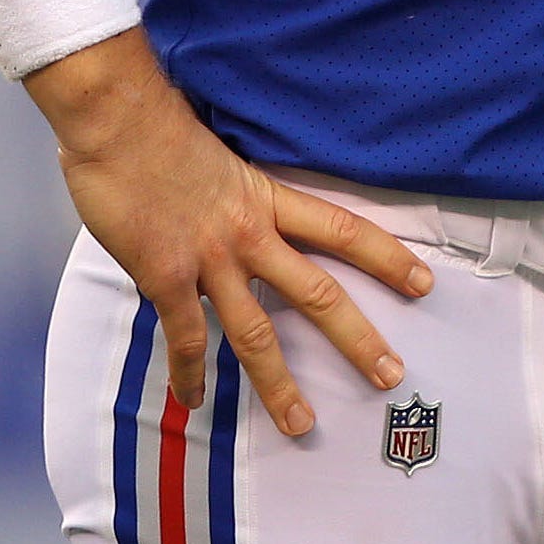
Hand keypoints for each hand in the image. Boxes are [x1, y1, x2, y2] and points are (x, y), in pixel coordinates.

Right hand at [29, 35, 432, 435]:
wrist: (119, 120)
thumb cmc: (162, 126)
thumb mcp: (220, 153)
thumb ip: (235, 190)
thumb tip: (234, 208)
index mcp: (268, 196)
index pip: (343, 230)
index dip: (387, 257)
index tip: (423, 283)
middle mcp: (250, 232)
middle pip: (318, 292)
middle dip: (356, 338)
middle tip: (389, 373)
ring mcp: (210, 259)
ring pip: (257, 331)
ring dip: (279, 383)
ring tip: (300, 423)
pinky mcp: (167, 277)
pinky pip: (185, 337)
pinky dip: (188, 374)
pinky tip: (191, 400)